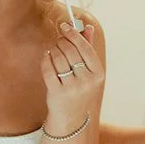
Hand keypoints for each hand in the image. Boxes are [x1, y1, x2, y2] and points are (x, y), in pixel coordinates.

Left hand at [41, 21, 101, 135]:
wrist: (71, 118)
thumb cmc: (81, 89)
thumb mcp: (90, 72)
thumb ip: (89, 48)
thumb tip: (88, 27)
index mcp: (98, 74)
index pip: (85, 48)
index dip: (73, 34)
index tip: (64, 25)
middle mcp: (87, 81)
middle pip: (70, 51)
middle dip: (61, 41)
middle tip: (58, 39)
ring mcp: (72, 88)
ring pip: (58, 58)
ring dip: (53, 49)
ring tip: (53, 49)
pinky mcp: (57, 92)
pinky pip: (48, 68)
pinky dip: (46, 59)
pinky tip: (47, 56)